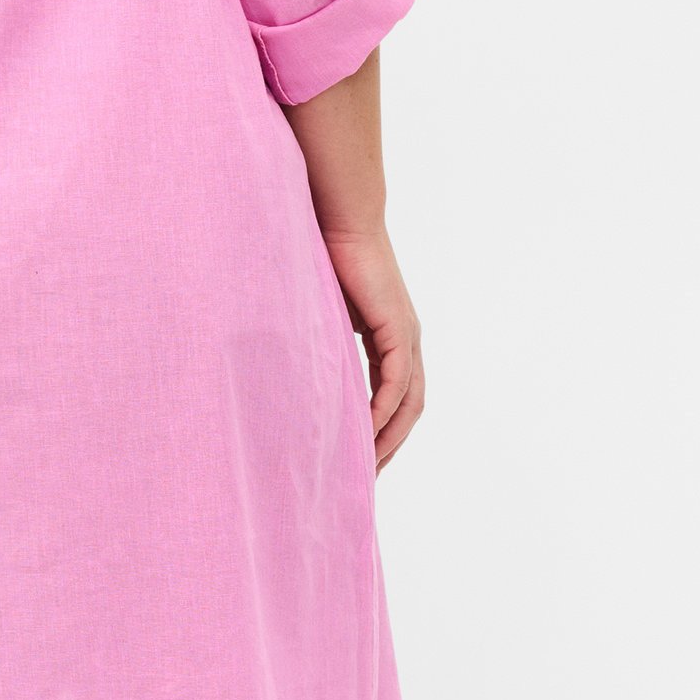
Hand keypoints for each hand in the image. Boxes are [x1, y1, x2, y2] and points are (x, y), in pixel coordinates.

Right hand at [324, 226, 424, 473]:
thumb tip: (292, 371)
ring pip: (407, 403)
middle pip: (407, 410)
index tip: (357, 462)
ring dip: (388, 438)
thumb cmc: (322, 255)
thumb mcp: (319, 313)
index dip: (380, 431)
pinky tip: (365, 434)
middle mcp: (405, 340)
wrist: (337, 218)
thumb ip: (317, 342)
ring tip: (364, 468)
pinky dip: (383, 412)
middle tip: (363, 481)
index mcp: (389, 337)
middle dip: (388, 446)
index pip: (393, 397)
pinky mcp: (398, 328)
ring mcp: (406, 335)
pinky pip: (396, 384)